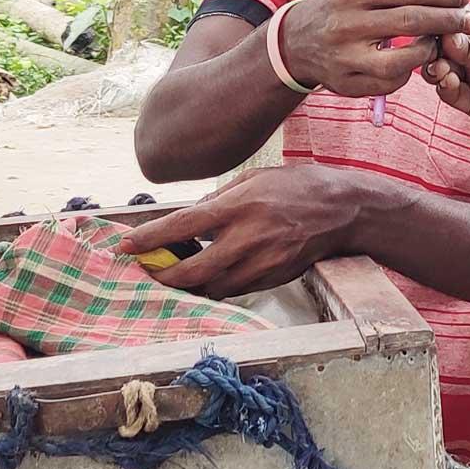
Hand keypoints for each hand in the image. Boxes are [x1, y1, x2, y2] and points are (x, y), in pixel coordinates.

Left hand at [117, 164, 373, 296]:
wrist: (344, 210)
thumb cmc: (297, 187)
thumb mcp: (254, 178)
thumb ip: (219, 199)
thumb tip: (190, 220)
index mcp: (240, 206)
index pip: (182, 226)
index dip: (149, 239)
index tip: (125, 247)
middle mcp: (249, 237)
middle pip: (192, 271)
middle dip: (163, 276)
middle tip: (149, 271)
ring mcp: (263, 263)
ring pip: (212, 288)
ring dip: (188, 286)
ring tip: (175, 276)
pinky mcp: (274, 278)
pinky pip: (235, 290)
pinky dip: (216, 287)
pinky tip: (208, 278)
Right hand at [279, 0, 469, 96]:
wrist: (292, 43)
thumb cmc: (335, 9)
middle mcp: (346, 25)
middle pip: (411, 22)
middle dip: (446, 19)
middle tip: (466, 17)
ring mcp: (345, 59)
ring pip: (403, 61)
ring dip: (429, 51)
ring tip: (439, 42)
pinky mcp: (347, 85)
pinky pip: (389, 84)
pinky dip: (408, 73)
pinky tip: (414, 62)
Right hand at [425, 6, 469, 149]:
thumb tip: (446, 38)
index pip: (458, 19)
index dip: (441, 21)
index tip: (428, 25)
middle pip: (445, 45)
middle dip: (434, 47)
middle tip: (431, 52)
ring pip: (443, 69)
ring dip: (436, 68)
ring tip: (442, 70)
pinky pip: (452, 94)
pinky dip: (445, 88)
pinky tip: (450, 83)